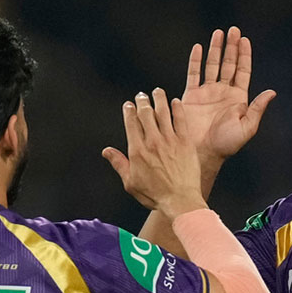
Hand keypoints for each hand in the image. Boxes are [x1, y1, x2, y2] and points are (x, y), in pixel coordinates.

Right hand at [102, 88, 206, 218]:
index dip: (129, 111)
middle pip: (145, 114)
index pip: (131, 123)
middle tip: (142, 95)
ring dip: (159, 99)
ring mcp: (169, 141)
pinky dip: (177, 109)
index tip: (129, 105)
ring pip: (162, 113)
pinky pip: (180, 120)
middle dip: (142, 101)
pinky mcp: (185, 142)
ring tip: (157, 92)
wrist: (180, 200)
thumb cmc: (155, 195)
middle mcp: (152, 142)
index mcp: (137, 151)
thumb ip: (119, 164)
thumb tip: (106, 151)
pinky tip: (175, 102)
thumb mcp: (130, 183)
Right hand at [181, 27, 275, 165]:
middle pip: (228, 64)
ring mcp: (207, 93)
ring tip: (218, 33)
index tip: (245, 40)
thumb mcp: (247, 127)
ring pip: (212, 65)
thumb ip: (257, 108)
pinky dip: (196, 61)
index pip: (242, 71)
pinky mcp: (192, 96)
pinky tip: (199, 48)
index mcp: (238, 98)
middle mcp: (223, 92)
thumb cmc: (226, 144)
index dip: (244, 55)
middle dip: (231, 47)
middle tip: (233, 30)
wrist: (202, 152)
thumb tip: (272, 92)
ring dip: (215, 49)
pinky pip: (194, 74)